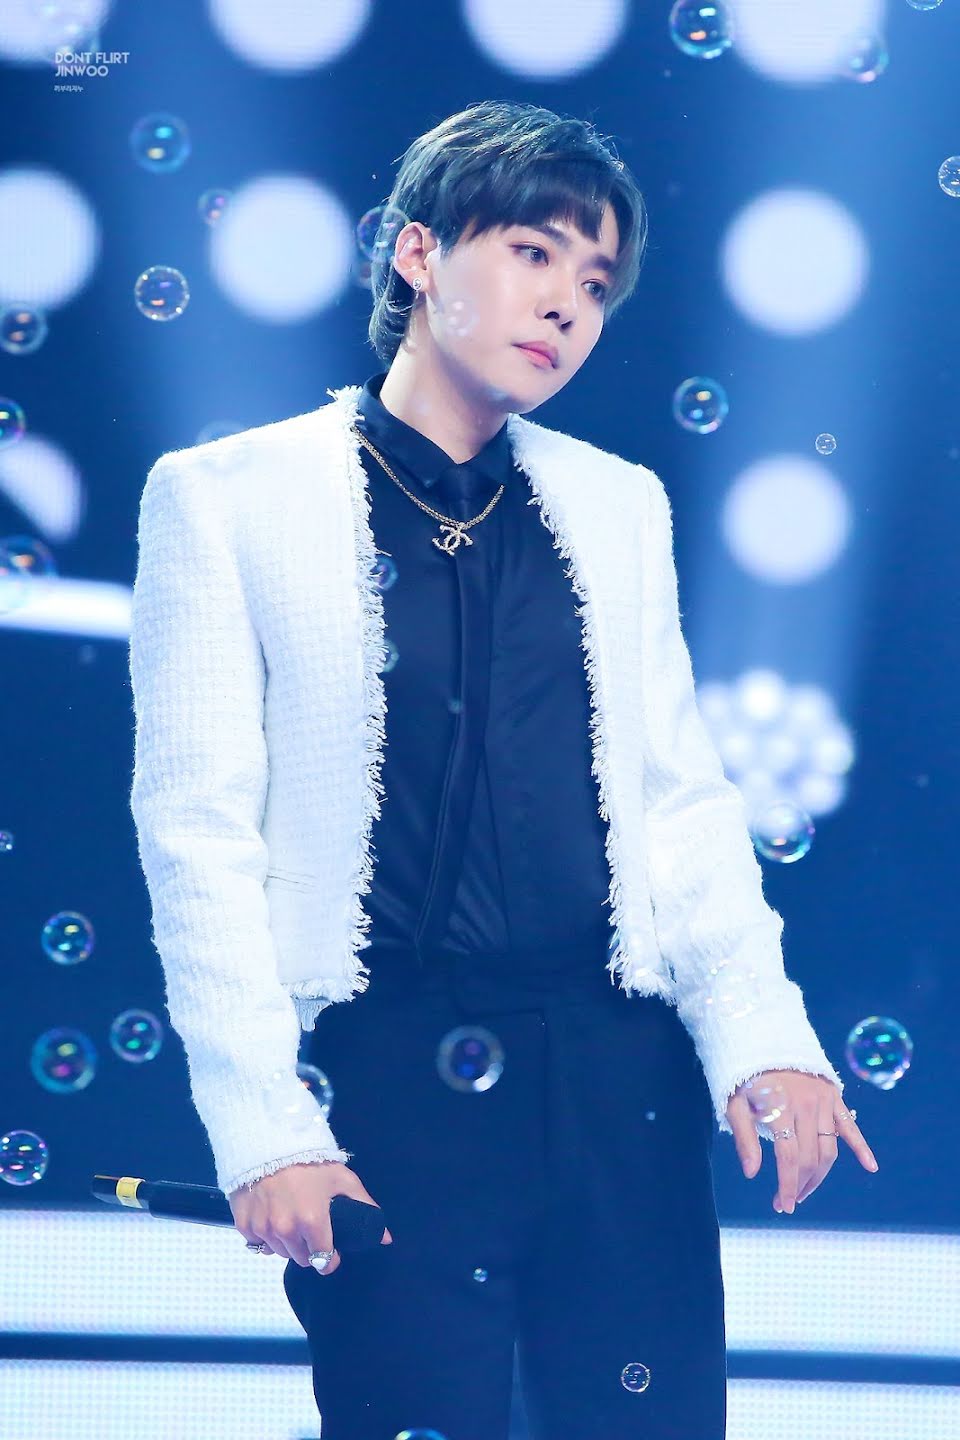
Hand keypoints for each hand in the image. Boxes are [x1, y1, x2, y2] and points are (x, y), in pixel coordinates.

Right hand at [227, 1160, 393, 1270]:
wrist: (268, 1142)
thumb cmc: (309, 1161)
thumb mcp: (341, 1179)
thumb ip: (364, 1206)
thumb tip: (386, 1237)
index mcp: (312, 1222)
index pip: (324, 1261)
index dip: (330, 1258)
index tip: (331, 1251)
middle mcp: (286, 1231)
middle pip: (301, 1259)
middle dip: (309, 1250)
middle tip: (311, 1230)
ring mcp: (263, 1229)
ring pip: (279, 1252)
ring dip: (287, 1243)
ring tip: (292, 1220)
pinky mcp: (244, 1225)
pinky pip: (257, 1243)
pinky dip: (264, 1236)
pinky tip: (272, 1218)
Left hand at [726, 1070, 878, 1213]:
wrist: (764, 1040)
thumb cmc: (746, 1077)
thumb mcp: (734, 1103)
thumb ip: (744, 1137)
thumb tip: (751, 1174)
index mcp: (781, 1108)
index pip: (789, 1158)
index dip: (787, 1185)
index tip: (782, 1205)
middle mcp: (807, 1106)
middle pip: (811, 1158)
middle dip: (800, 1185)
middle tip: (787, 1201)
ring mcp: (824, 1101)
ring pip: (829, 1149)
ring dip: (820, 1175)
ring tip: (804, 1190)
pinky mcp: (834, 1096)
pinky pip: (850, 1126)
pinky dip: (861, 1146)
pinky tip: (871, 1166)